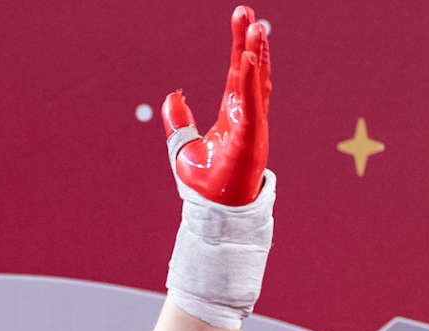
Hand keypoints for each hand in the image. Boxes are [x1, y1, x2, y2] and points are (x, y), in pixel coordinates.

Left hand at [163, 6, 270, 205]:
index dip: (239, 47)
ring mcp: (251, 126)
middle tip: (247, 13)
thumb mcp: (183, 149)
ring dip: (257, 55)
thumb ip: (178, 123)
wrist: (214, 212)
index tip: (242, 20)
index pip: (236, 74)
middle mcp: (246, 116)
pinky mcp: (249, 140)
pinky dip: (249, 83)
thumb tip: (171, 96)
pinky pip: (251, 106)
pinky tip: (247, 60)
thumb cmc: (206, 184)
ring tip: (257, 28)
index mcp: (233, 115)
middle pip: (249, 72)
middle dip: (250, 42)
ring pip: (256, 84)